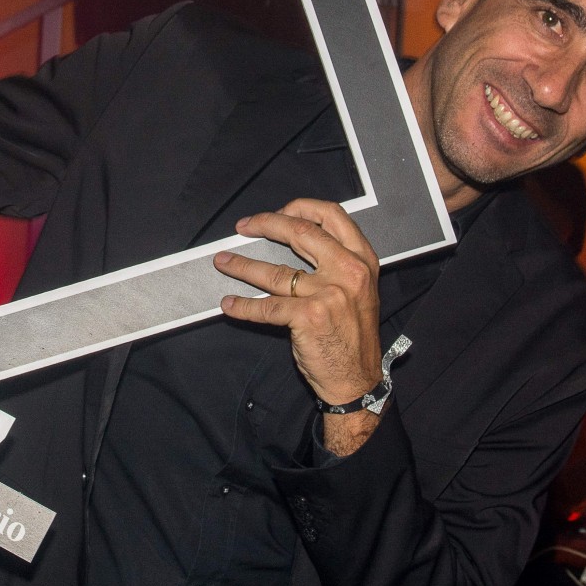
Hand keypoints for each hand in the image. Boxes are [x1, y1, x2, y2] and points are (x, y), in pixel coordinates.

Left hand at [215, 199, 382, 455]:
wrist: (357, 379)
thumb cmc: (352, 334)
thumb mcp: (359, 289)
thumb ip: (337, 262)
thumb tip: (295, 237)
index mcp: (362, 259)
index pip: (331, 215)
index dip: (299, 206)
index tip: (277, 212)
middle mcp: (349, 271)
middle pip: (299, 232)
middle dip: (265, 223)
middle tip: (242, 227)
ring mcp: (329, 293)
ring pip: (275, 271)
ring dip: (242, 266)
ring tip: (222, 262)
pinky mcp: (308, 316)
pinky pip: (266, 307)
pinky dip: (244, 306)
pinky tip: (229, 304)